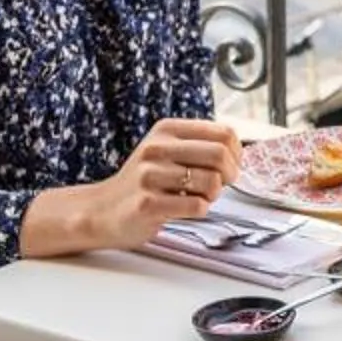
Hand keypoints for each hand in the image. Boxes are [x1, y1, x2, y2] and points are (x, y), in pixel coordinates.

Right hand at [87, 118, 241, 251]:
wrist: (102, 210)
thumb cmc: (144, 183)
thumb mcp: (167, 151)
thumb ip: (200, 146)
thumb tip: (239, 152)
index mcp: (166, 130)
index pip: (224, 132)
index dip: (236, 154)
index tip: (229, 166)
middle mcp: (157, 148)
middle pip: (220, 155)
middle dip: (231, 174)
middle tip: (221, 186)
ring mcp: (150, 176)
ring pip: (211, 182)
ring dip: (213, 196)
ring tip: (197, 197)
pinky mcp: (148, 204)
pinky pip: (197, 206)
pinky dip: (199, 210)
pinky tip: (182, 208)